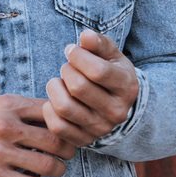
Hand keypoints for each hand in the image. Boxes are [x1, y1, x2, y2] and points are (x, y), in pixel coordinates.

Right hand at [0, 94, 76, 176]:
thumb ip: (23, 107)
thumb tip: (56, 114)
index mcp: (9, 105)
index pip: (52, 112)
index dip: (66, 122)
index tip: (69, 130)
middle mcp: (6, 127)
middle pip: (56, 140)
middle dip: (68, 149)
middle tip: (68, 153)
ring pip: (48, 165)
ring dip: (58, 169)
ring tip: (55, 168)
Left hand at [43, 29, 138, 145]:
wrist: (118, 106)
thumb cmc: (110, 73)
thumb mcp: (111, 55)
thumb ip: (99, 43)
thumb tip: (85, 36)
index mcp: (126, 86)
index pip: (97, 71)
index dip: (77, 56)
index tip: (71, 51)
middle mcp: (116, 111)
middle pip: (78, 87)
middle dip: (66, 70)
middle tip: (67, 67)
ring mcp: (100, 129)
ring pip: (64, 107)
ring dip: (55, 89)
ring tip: (59, 83)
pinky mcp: (84, 140)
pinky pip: (56, 126)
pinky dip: (49, 110)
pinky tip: (55, 100)